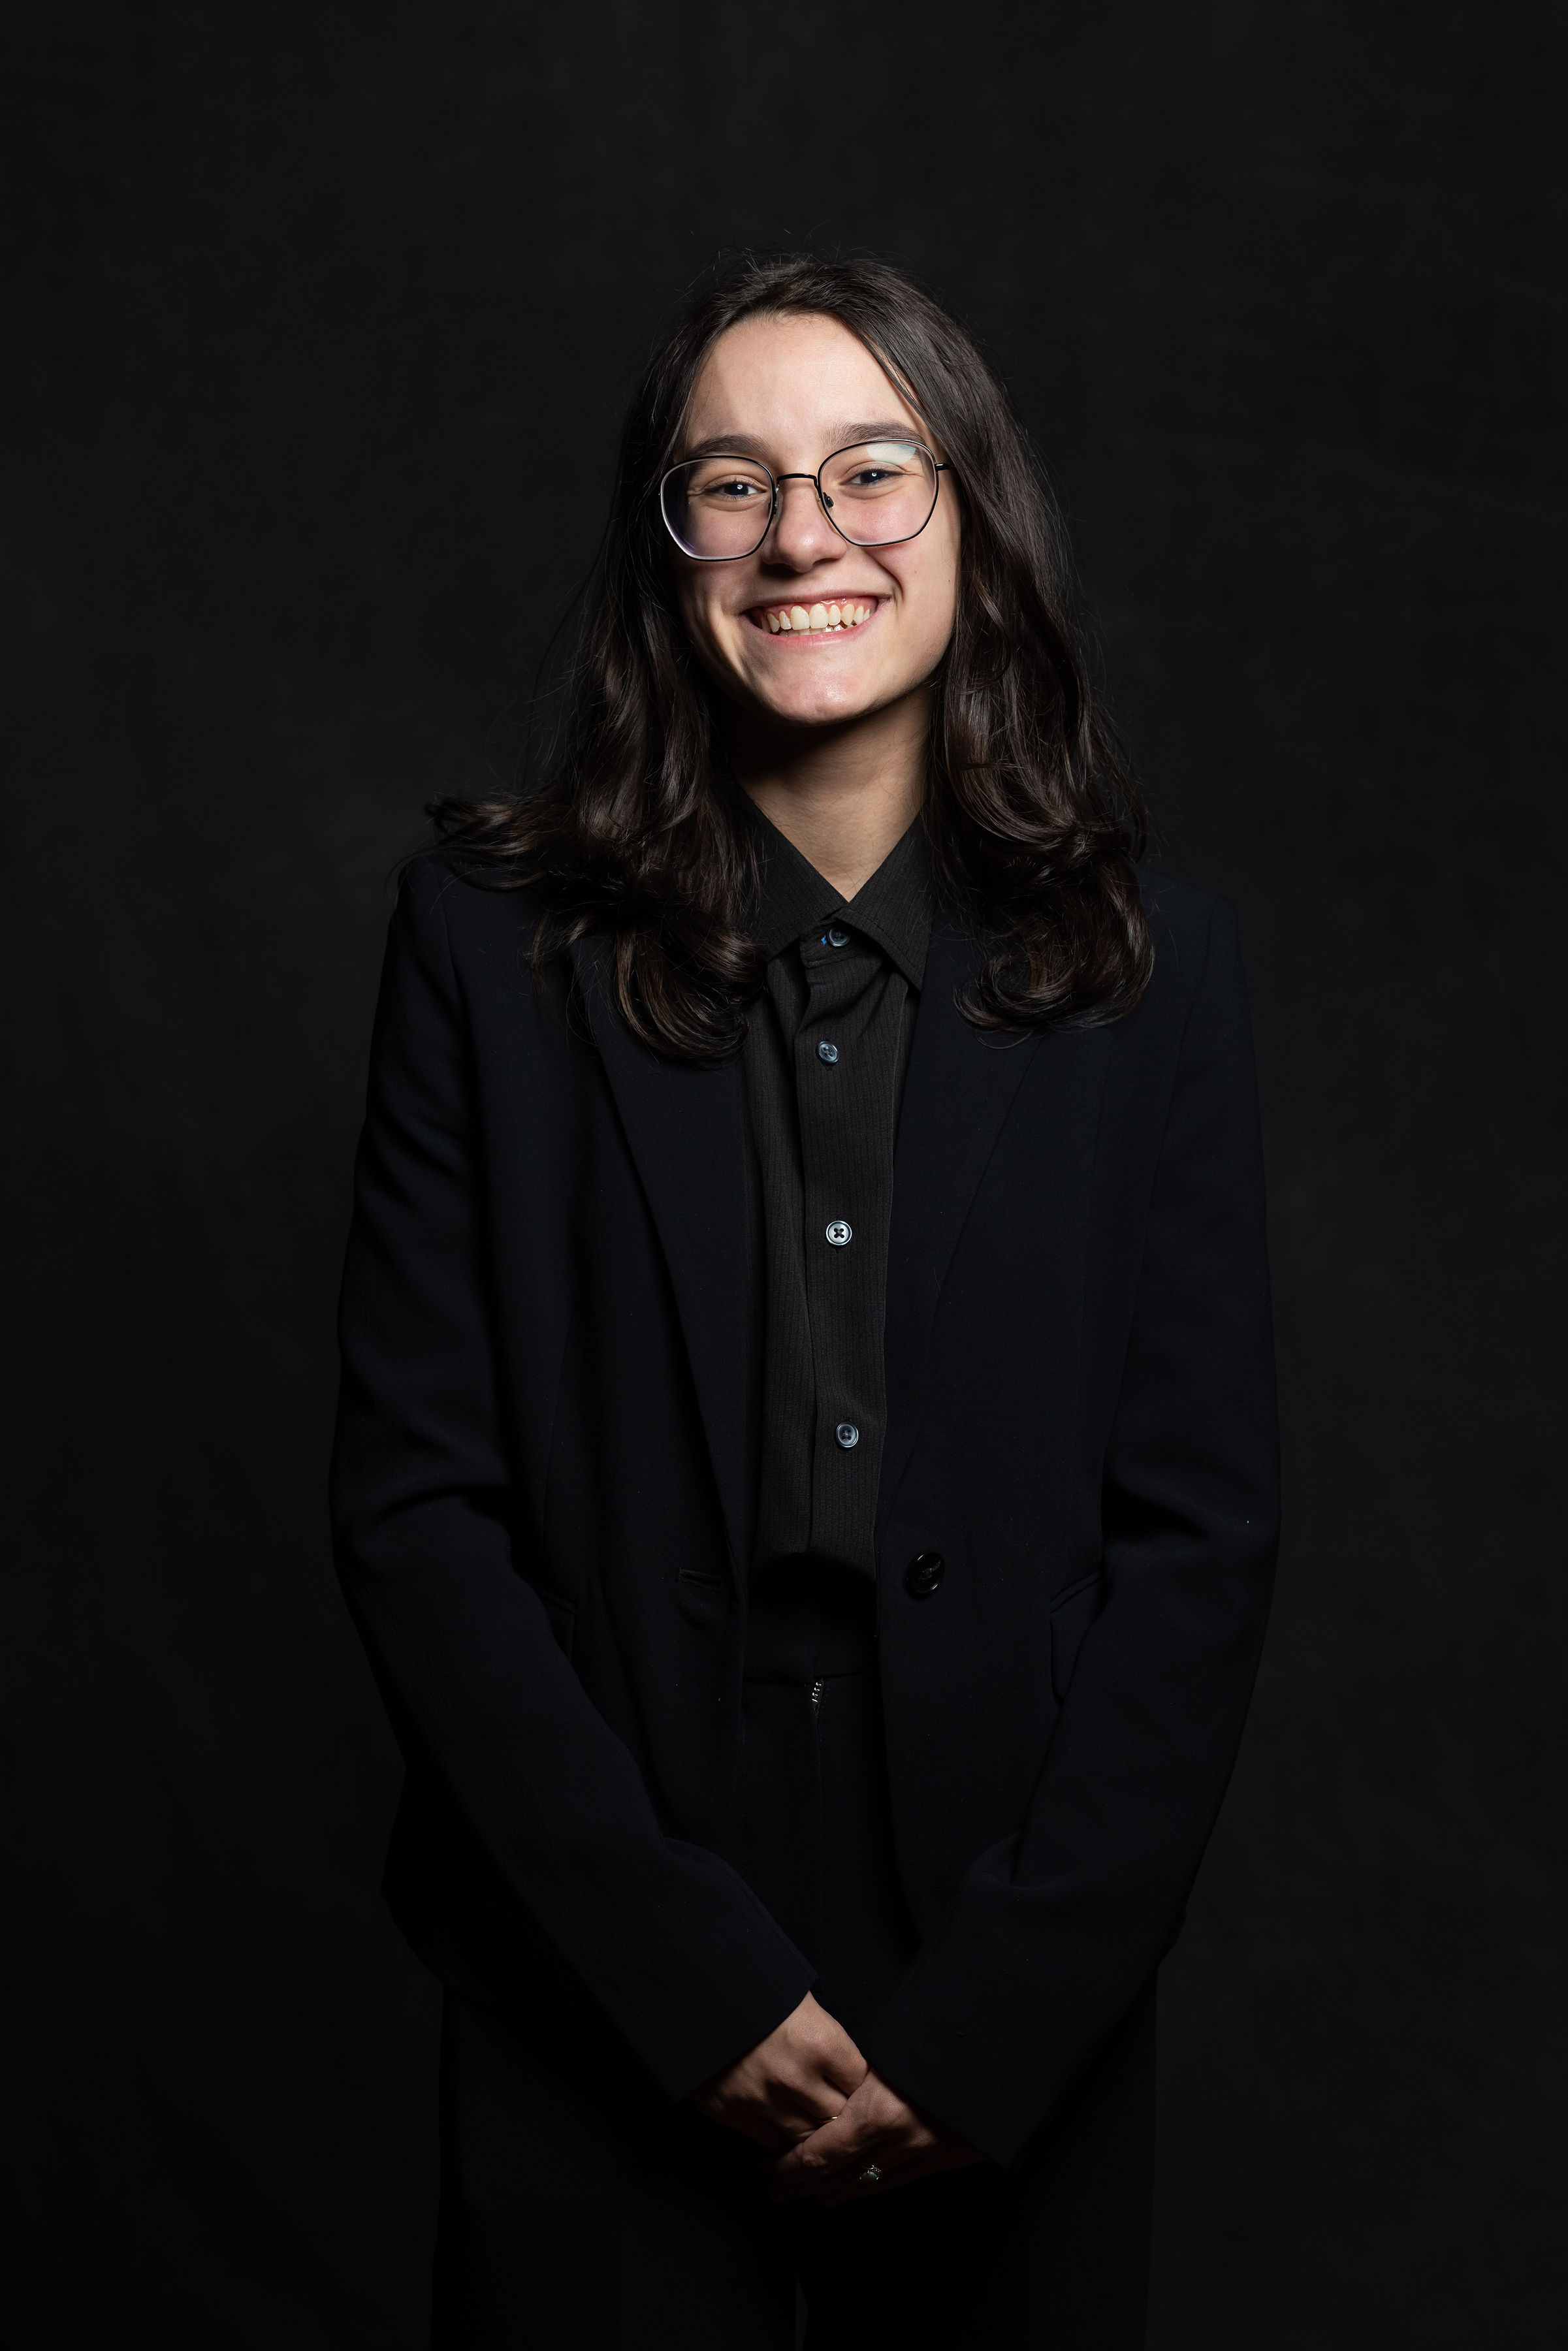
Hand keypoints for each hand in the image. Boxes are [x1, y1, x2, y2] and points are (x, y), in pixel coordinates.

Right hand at [689, 1992, 867, 2149]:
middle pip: (837, 2116)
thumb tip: (855, 2071)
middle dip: (837, 2108)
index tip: (851, 2079)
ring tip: (805, 2108)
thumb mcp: (802, 2002)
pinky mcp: (733, 2112)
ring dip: (808, 2125)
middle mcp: (795, 2077)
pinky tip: (777, 2113)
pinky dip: (778, 2131)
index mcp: (820, 2042)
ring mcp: (763, 2099)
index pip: (859, 2082)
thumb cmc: (756, 1990)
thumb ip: (829, 2039)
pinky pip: (771, 2140)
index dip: (857, 2081)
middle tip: (832, 2098)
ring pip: (806, 2136)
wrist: (695, 1993)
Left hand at [766, 2065, 982, 2201]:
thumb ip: (855, 2077)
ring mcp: (919, 2155)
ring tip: (798, 2192)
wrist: (1001, 2059)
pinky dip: (860, 2188)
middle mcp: (896, 2142)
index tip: (766, 2167)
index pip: (819, 2154)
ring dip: (827, 2190)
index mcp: (878, 2111)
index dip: (788, 2167)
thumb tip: (820, 2092)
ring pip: (861, 2184)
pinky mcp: (939, 2161)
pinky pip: (890, 2182)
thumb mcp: (887, 2050)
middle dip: (799, 2186)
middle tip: (770, 2187)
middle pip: (835, 2176)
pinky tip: (841, 2191)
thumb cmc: (939, 2040)